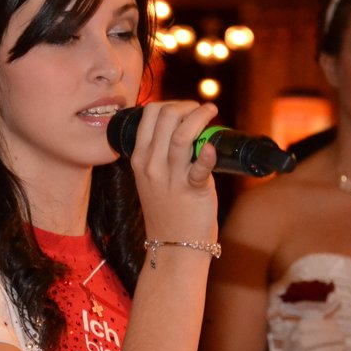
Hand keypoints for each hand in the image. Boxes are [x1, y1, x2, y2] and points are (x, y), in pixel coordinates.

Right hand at [126, 101, 218, 243]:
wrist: (172, 247)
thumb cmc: (167, 210)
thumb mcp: (151, 178)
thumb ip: (159, 154)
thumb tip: (183, 127)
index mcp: (139, 158)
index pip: (149, 113)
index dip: (171, 102)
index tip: (186, 108)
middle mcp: (151, 164)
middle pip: (166, 116)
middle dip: (188, 105)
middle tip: (202, 110)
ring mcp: (170, 178)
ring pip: (182, 134)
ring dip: (201, 116)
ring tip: (212, 113)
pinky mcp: (191, 190)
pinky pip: (199, 168)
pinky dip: (207, 154)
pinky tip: (212, 146)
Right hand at [279, 316, 344, 350]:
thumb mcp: (309, 339)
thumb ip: (320, 330)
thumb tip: (334, 323)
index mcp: (293, 337)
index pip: (302, 327)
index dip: (321, 325)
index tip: (336, 327)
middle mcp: (291, 350)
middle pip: (303, 341)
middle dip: (326, 338)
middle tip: (342, 338)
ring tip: (341, 349)